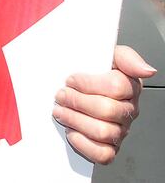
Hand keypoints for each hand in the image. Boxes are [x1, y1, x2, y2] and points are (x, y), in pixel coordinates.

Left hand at [53, 45, 155, 163]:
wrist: (77, 84)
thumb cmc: (94, 70)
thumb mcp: (109, 54)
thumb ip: (126, 57)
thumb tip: (147, 70)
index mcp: (130, 87)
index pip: (117, 87)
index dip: (89, 83)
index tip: (71, 79)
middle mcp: (128, 111)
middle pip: (106, 110)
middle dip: (77, 101)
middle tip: (61, 95)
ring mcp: (120, 130)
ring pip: (102, 132)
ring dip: (74, 119)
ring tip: (60, 110)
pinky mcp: (109, 147)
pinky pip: (102, 154)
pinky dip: (83, 143)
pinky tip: (71, 130)